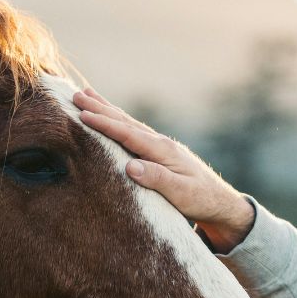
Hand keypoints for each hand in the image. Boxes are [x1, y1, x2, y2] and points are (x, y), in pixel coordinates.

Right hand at [73, 88, 254, 252]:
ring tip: (87, 95)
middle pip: (125, 121)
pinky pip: (132, 132)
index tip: (83, 115)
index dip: (105, 124)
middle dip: (100, 108)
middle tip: (75, 95)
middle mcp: (160, 143)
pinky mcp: (159, 152)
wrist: (220, 202)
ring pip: (127, 123)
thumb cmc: (200, 200)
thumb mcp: (180, 194)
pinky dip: (117, 121)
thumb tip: (130, 166)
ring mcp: (159, 146)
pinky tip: (111, 117)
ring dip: (106, 109)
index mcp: (163, 150)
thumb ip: (156, 179)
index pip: (128, 134)